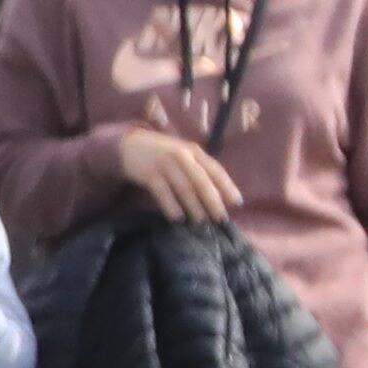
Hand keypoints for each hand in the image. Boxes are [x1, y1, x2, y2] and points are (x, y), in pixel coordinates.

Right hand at [112, 128, 241, 223]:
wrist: (130, 145)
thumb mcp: (183, 154)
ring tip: (200, 222)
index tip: (237, 203)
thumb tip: (219, 193)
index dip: (227, 186)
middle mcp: (181, 156)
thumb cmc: (162, 154)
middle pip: (201, 181)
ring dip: (193, 207)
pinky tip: (177, 218)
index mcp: (194, 151)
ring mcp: (164, 164)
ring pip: (183, 188)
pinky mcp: (148, 173)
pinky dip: (171, 206)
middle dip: (212, 201)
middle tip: (220, 218)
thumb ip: (199, 168)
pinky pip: (163, 192)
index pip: (215, 169)